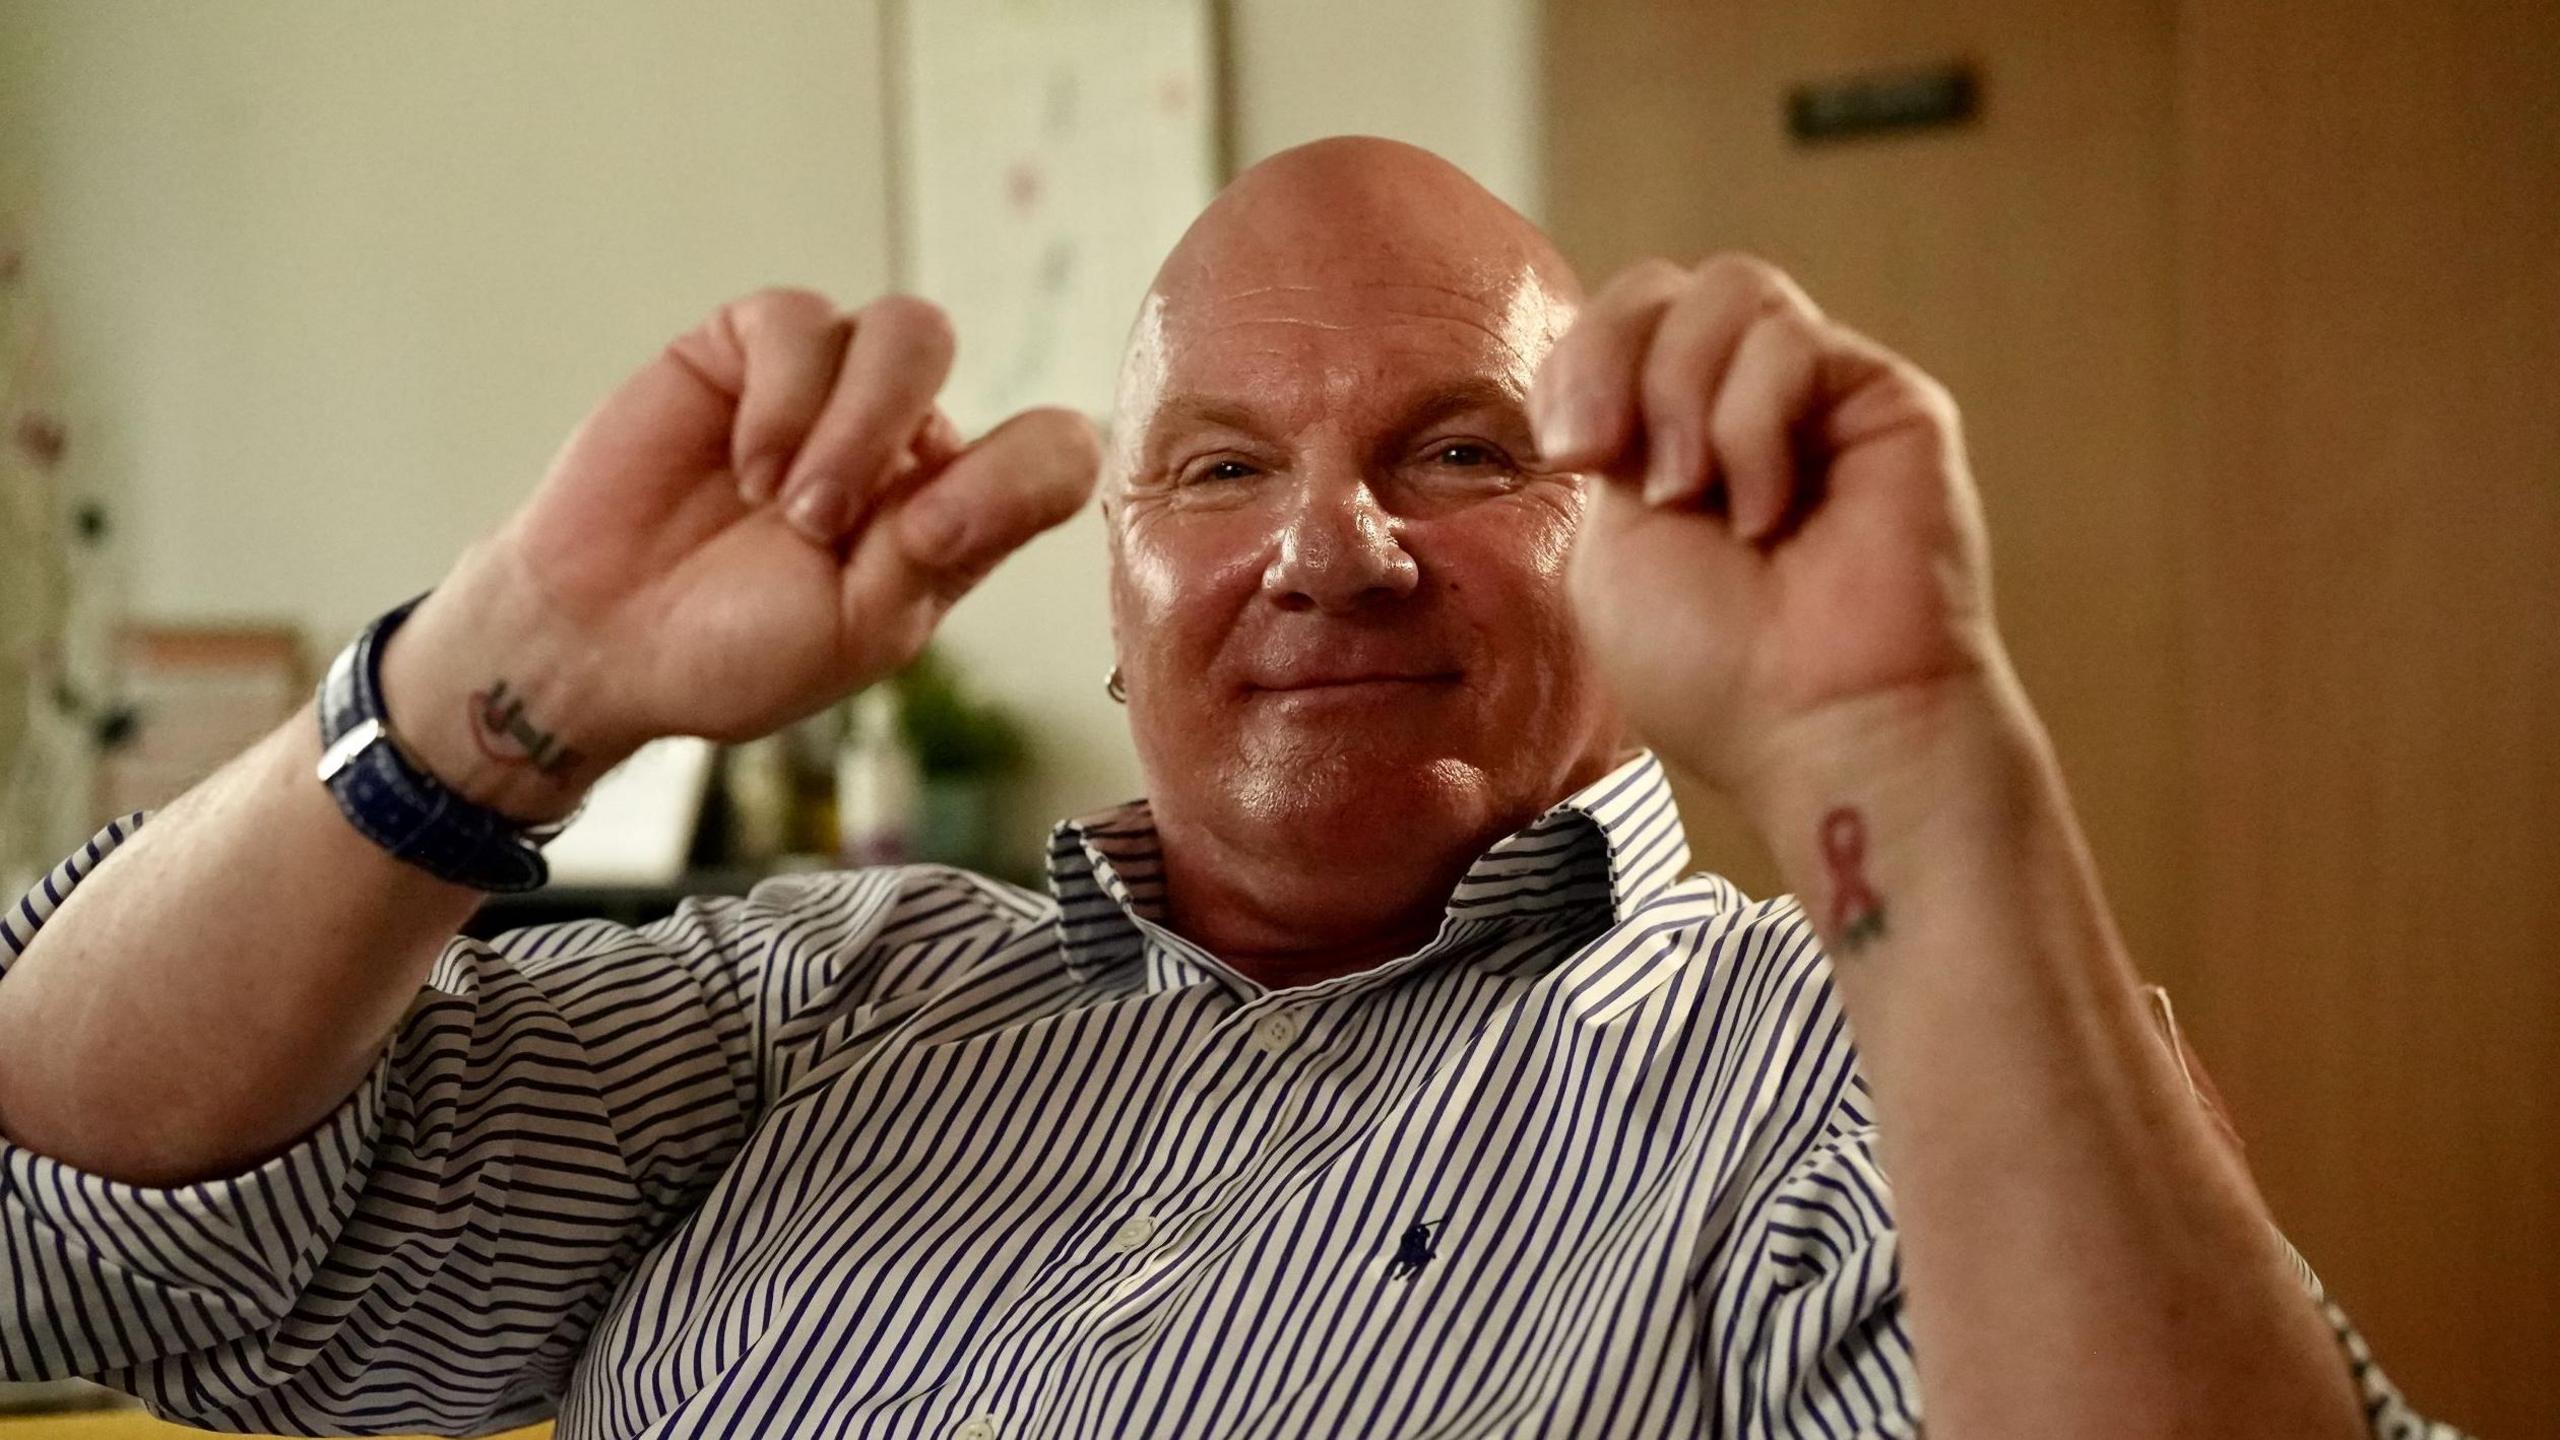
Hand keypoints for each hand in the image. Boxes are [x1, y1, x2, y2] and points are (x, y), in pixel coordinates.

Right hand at [384, 289, 1097, 814]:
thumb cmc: (735, 649)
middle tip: (820, 528)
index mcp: (955, 510)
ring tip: (781, 503)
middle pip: (970, 374)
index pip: (1052, 452)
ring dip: (848, 420)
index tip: (935, 537)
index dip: (1025, 470)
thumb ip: (954, 548)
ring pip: (905, 332)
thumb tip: (1012, 469)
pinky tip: (742, 464)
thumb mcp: (867, 628)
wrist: (598, 643)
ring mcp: (829, 388)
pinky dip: (779, 398)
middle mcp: (904, 439)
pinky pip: (801, 321)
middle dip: (893, 442)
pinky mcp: (745, 350)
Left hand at [1532, 254, 2002, 800]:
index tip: (1568, 453)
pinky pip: (1789, 342)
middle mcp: (1745, 403)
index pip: (1612, 323)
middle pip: (1662, 284)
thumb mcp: (1608, 548)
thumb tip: (1611, 375)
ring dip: (1681, 393)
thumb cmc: (1717, 669)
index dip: (1574, 361)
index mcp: (1669, 436)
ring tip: (1694, 495)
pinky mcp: (1886, 397)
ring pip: (1730, 288)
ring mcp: (1818, 395)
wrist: (1817, 726)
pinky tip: (1766, 513)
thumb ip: (1607, 440)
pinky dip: (1751, 428)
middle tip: (1606, 454)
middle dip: (1611, 356)